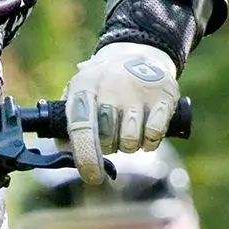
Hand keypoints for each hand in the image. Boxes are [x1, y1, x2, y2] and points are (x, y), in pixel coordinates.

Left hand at [64, 40, 180, 184]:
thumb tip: (64, 154)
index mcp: (84, 85)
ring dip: (129, 146)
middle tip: (112, 137)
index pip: (81, 126)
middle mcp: (110, 85)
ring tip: (128, 132)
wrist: (137, 53)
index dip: (85, 156)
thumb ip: (66, 124)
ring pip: (131, 141)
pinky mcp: (163, 95)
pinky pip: (154, 135)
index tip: (92, 175)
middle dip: (109, 147)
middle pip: (108, 138)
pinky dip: (150, 142)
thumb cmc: (100, 86)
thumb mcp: (78, 94)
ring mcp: (138, 89)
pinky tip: (146, 131)